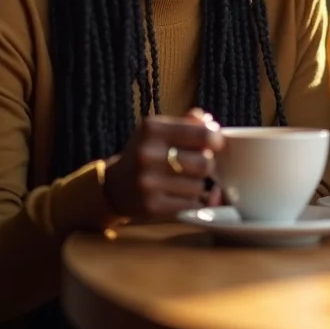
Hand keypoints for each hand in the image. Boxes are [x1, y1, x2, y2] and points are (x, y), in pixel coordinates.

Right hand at [104, 108, 223, 218]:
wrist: (114, 186)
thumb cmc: (146, 152)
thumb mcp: (160, 130)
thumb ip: (188, 122)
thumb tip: (210, 123)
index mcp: (152, 129)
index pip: (202, 134)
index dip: (215, 139)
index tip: (215, 143)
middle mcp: (148, 154)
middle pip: (204, 162)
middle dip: (207, 164)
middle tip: (199, 163)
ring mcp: (148, 182)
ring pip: (198, 186)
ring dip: (197, 183)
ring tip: (183, 179)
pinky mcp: (151, 206)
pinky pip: (189, 204)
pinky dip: (190, 200)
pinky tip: (178, 194)